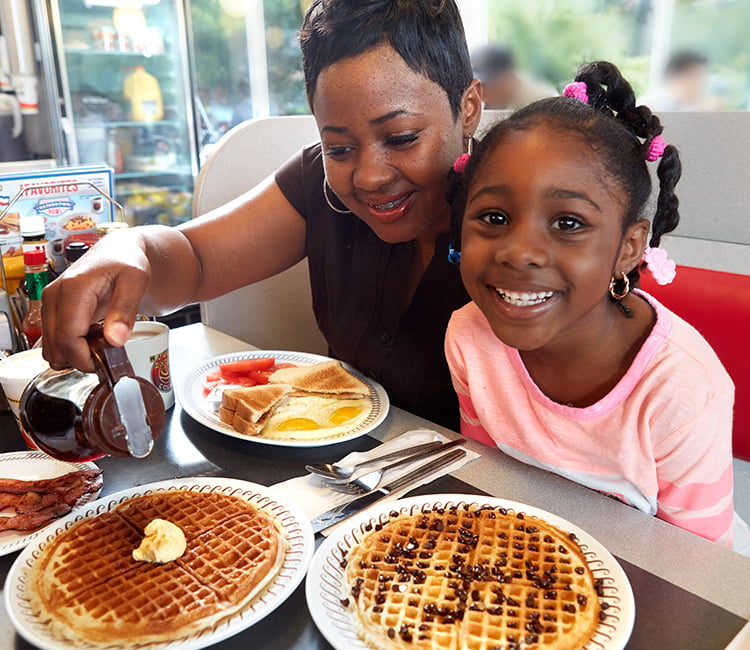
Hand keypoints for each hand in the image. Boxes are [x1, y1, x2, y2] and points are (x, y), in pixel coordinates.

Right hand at [41, 230, 150, 371]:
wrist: (118, 251)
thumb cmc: (126, 261)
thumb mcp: (136, 281)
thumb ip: (125, 310)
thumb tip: (115, 340)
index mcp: (73, 289)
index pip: (67, 339)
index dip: (84, 359)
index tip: (104, 363)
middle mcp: (54, 296)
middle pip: (55, 347)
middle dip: (81, 359)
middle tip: (107, 353)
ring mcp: (50, 304)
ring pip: (51, 348)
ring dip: (75, 354)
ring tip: (101, 341)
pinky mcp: (52, 310)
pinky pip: (54, 340)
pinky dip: (71, 347)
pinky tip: (92, 337)